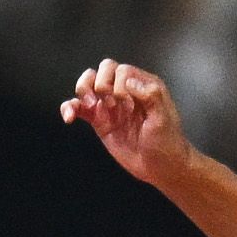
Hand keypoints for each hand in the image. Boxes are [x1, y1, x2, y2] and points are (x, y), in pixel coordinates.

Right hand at [61, 58, 191, 183]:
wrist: (160, 167)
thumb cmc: (167, 142)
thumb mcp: (164, 119)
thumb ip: (151, 96)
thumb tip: (129, 81)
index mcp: (144, 87)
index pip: (122, 70)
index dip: (119, 84)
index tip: (128, 105)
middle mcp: (126, 92)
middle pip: (103, 70)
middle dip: (100, 82)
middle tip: (111, 104)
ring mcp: (111, 105)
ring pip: (88, 84)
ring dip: (83, 90)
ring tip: (91, 106)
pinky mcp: (99, 120)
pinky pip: (77, 107)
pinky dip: (69, 108)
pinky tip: (69, 118)